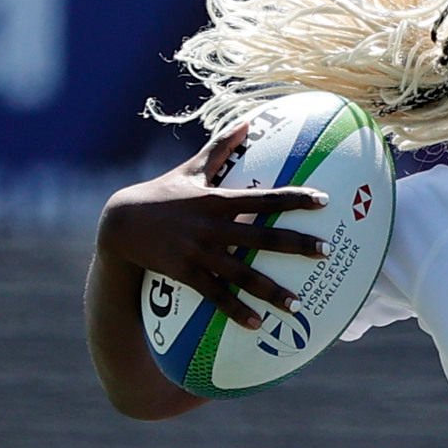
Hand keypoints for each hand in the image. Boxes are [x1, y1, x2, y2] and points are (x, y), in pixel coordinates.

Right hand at [94, 127, 325, 331]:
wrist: (121, 223)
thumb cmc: (161, 193)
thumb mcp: (190, 169)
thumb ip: (220, 148)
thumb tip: (247, 122)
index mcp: (218, 199)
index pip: (264, 197)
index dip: (295, 198)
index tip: (324, 201)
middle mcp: (213, 226)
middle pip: (262, 236)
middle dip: (297, 245)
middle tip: (327, 251)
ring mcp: (200, 252)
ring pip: (242, 274)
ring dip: (271, 291)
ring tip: (296, 306)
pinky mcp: (186, 273)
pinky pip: (216, 295)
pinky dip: (236, 311)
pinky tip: (257, 325)